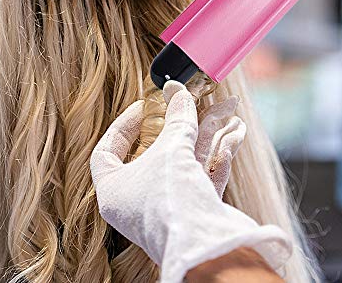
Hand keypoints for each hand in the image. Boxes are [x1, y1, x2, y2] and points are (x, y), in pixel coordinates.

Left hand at [90, 81, 291, 282]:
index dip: (123, 125)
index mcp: (114, 190)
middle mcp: (137, 202)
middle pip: (154, 152)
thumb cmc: (171, 202)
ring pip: (185, 162)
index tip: (143, 107)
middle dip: (178, 124)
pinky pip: (203, 176)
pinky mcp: (194, 213)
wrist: (206, 248)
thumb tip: (178, 93)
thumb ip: (176, 119)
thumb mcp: (171, 150)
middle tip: (188, 103)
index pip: (107, 151)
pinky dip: (218, 153)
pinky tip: (234, 132)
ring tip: (224, 108)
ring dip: (206, 133)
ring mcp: (167, 208)